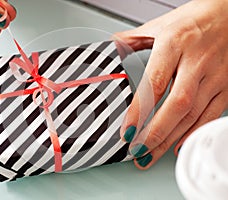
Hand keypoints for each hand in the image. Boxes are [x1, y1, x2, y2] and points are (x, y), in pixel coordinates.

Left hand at [115, 0, 227, 168]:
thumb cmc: (195, 19)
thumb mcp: (160, 24)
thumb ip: (132, 39)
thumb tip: (110, 47)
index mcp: (175, 44)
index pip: (154, 83)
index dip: (140, 111)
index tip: (127, 131)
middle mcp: (197, 61)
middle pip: (176, 105)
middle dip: (154, 133)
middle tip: (137, 152)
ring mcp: (216, 75)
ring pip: (192, 115)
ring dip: (169, 139)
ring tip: (149, 155)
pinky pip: (210, 115)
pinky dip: (192, 133)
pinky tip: (177, 145)